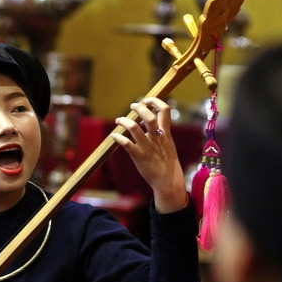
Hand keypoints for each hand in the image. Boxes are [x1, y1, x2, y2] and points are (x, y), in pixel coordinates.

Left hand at [111, 97, 187, 212]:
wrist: (168, 182)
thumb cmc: (166, 163)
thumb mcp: (168, 145)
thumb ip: (160, 133)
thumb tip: (148, 122)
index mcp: (166, 134)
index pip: (165, 111)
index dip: (156, 102)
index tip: (147, 99)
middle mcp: (157, 138)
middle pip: (149, 117)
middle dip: (139, 108)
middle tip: (132, 106)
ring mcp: (148, 147)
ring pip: (135, 129)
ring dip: (125, 121)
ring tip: (119, 120)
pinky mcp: (139, 157)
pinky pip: (127, 144)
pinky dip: (118, 137)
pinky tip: (113, 135)